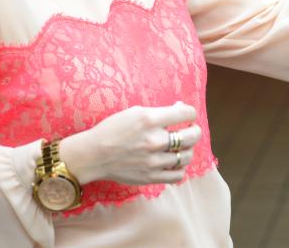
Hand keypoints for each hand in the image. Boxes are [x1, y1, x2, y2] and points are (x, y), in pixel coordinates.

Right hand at [59, 102, 201, 185]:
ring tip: (181, 147)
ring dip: (188, 150)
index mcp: (149, 119)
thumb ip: (159, 112)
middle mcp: (154, 140)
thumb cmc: (112, 130)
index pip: (186, 114)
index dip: (189, 113)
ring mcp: (154, 161)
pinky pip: (178, 175)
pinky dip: (180, 168)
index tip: (186, 115)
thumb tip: (180, 110)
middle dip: (194, 131)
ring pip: (186, 156)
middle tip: (190, 130)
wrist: (94, 155)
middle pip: (191, 136)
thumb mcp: (134, 112)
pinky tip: (174, 162)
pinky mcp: (151, 177)